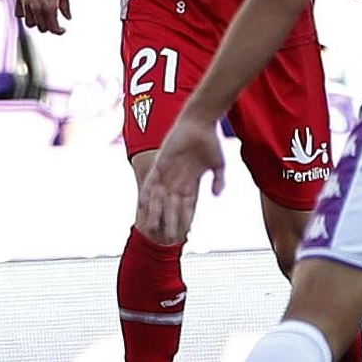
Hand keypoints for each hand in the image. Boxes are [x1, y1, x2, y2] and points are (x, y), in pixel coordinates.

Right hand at [16, 0, 70, 33]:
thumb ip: (65, 6)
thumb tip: (68, 18)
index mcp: (50, 6)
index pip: (53, 28)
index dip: (59, 31)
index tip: (62, 30)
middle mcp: (36, 7)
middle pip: (41, 28)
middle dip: (49, 27)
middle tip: (54, 22)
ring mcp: (26, 3)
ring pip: (30, 23)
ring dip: (37, 23)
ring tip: (43, 17)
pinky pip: (19, 14)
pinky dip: (25, 15)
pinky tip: (32, 10)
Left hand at [136, 114, 224, 244]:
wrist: (200, 122)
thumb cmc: (210, 141)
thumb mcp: (218, 164)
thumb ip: (218, 180)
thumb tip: (217, 195)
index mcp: (191, 182)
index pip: (187, 206)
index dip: (186, 219)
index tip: (185, 234)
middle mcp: (178, 180)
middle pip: (172, 206)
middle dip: (171, 222)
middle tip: (168, 238)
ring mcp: (168, 172)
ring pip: (160, 197)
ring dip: (156, 212)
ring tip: (152, 227)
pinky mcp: (161, 162)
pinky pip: (151, 180)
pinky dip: (147, 192)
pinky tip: (142, 204)